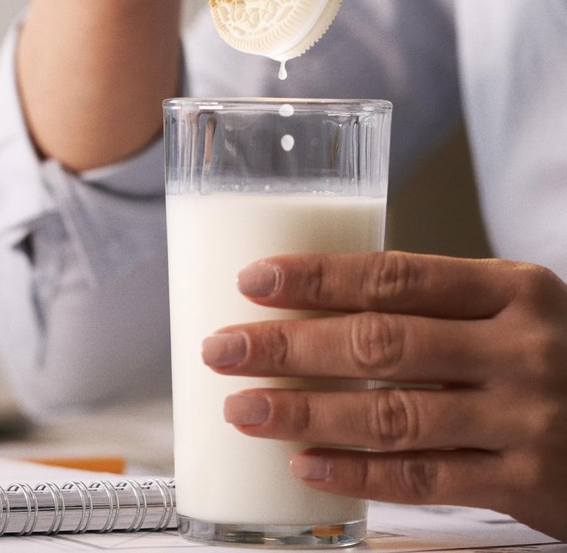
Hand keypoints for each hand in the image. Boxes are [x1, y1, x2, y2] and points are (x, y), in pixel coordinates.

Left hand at [201, 251, 566, 540]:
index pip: (395, 275)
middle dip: (290, 346)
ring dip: (307, 413)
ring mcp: (528, 417)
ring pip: (392, 415)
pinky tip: (305, 465)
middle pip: (380, 342)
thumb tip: (317, 309)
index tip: (253, 280)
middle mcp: (520, 347)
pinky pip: (426, 479)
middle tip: (224, 349)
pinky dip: (359, 473)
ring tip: (245, 410)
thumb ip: (435, 309)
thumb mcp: (511, 311)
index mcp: (511, 288)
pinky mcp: (530, 482)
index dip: (318, 277)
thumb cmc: (555, 355)